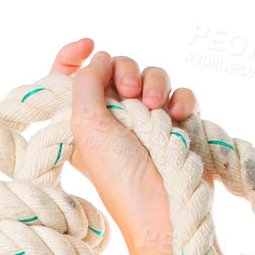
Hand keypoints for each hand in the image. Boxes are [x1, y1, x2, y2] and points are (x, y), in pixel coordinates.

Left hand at [50, 39, 207, 230]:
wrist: (163, 208)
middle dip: (126, 71)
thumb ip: (85, 84)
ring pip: (152, 78)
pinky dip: (181, 98)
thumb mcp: (88, 128)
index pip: (73, 80)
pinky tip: (178, 114)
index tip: (88, 46)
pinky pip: (180, 94)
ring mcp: (146, 122)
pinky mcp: (176, 125)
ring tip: (155, 108)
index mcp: (85, 122)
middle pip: (118, 69)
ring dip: (156, 84)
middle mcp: (113, 120)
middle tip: (130, 91)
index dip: (75, 58)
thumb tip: (98, 58)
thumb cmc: (121, 176)